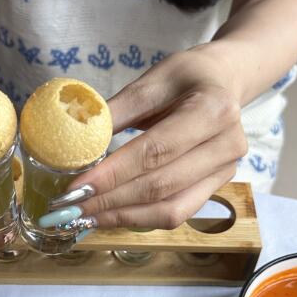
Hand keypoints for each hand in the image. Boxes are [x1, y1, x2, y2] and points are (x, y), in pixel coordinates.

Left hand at [42, 47, 246, 230]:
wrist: (225, 82)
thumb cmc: (185, 78)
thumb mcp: (151, 81)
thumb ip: (115, 112)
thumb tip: (74, 142)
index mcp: (213, 109)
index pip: (155, 150)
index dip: (113, 173)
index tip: (75, 187)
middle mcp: (227, 144)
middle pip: (160, 185)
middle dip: (110, 200)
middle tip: (70, 208)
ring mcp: (225, 171)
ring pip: (169, 209)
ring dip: (122, 216)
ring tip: (84, 217)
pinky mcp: (216, 188)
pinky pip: (175, 213)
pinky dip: (138, 218)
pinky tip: (108, 216)